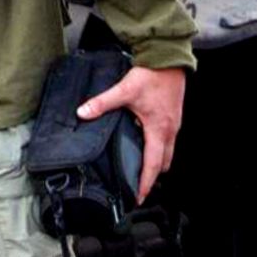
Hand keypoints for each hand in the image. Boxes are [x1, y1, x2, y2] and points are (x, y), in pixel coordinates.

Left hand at [77, 65, 186, 202]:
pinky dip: (160, 147)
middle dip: (152, 176)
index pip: (153, 165)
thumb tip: (82, 113)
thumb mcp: (124, 90)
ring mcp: (175, 123)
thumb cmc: (151, 75)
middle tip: (138, 185)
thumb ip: (102, 103)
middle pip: (164, 163)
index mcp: (159, 130)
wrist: (168, 58)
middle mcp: (170, 130)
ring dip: (157, 162)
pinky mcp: (174, 115)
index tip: (139, 198)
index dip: (145, 183)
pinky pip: (169, 140)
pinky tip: (147, 143)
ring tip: (141, 167)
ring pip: (168, 152)